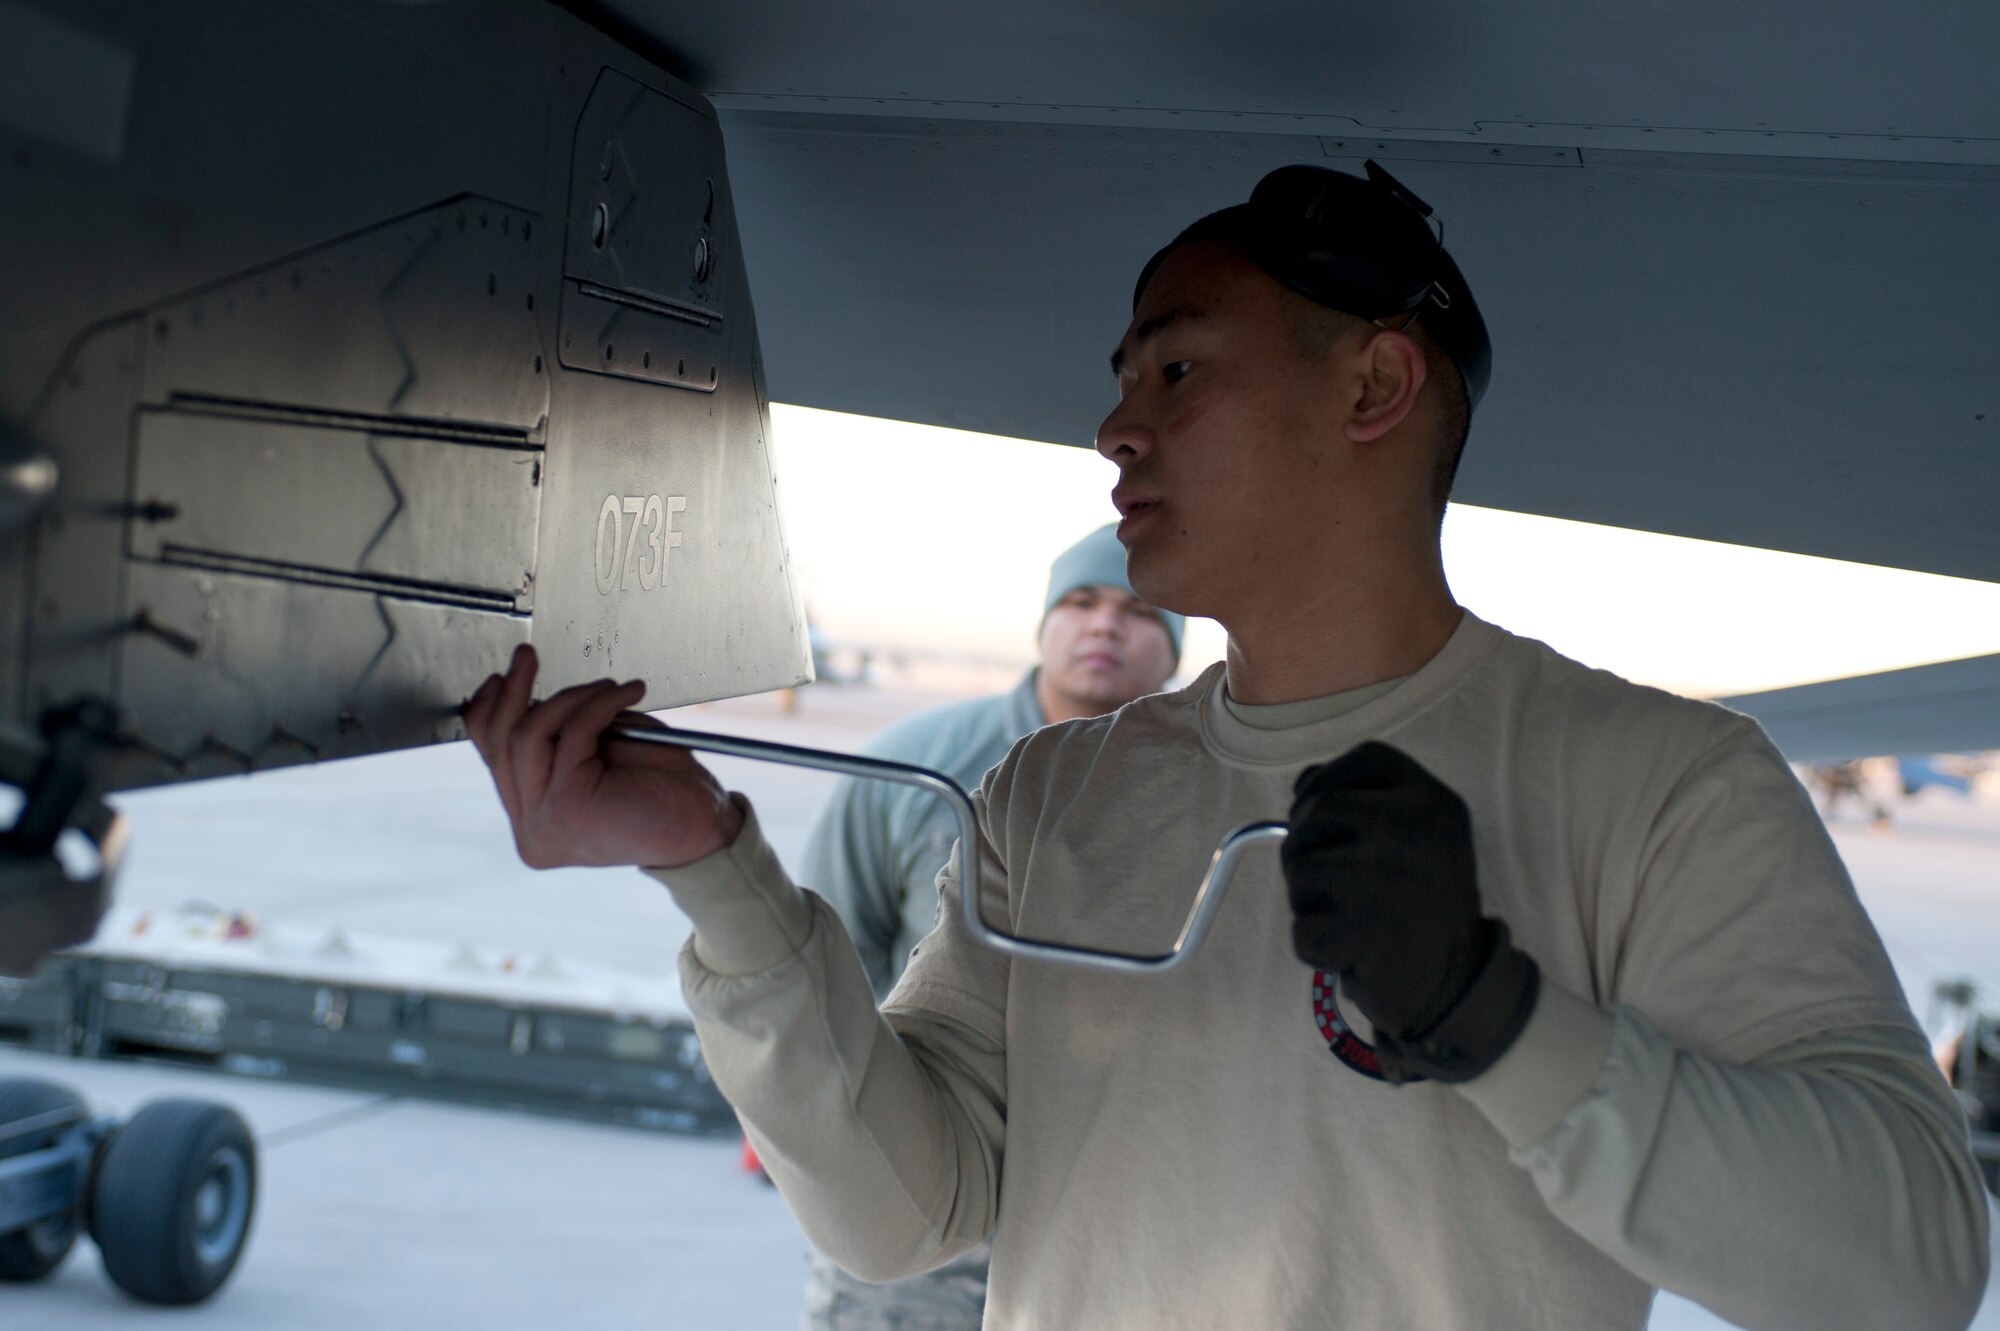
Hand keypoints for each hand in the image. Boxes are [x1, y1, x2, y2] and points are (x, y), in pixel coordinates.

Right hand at [462, 645, 743, 870]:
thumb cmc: (663, 791)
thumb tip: (522, 693)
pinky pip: (572, 733)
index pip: (494, 759)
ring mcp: (546, 821)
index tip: (500, 678)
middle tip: (526, 656)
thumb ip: (556, 735)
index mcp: (535, 821)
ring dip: (569, 697)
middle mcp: (532, 830)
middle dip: (514, 691)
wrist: (706, 827)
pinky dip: (599, 703)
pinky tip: (626, 693)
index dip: (489, 711)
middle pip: (502, 744)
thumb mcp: (597, 752)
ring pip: (528, 736)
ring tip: (606, 687)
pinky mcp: (569, 805)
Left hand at [1281, 741, 1536, 1082]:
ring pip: (1299, 869)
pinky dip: (1316, 949)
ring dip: (1307, 902)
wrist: (1459, 989)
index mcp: (1436, 803)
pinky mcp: (1370, 932)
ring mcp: (1393, 880)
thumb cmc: (1420, 908)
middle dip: (1304, 846)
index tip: (1321, 816)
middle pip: (1316, 808)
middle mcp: (1418, 831)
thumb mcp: (1417, 841)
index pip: (1365, 759)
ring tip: (1350, 920)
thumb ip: (1366, 802)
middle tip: (1328, 883)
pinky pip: (1302, 930)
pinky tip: (1352, 954)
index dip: (1327, 781)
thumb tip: (1304, 783)